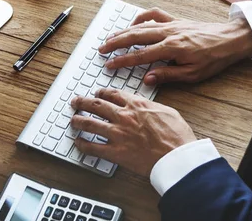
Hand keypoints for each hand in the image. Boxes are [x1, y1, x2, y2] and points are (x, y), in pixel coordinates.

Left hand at [70, 89, 196, 176]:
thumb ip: (151, 106)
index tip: (97, 94)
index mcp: (136, 105)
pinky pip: (94, 148)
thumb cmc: (177, 136)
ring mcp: (118, 134)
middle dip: (83, 102)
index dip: (101, 93)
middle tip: (76, 102)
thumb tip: (144, 104)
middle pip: (96, 105)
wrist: (178, 157)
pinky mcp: (116, 152)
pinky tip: (78, 143)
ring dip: (79, 121)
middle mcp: (124, 116)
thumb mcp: (167, 111)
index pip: (112, 94)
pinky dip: (83, 145)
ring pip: (90, 123)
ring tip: (73, 120)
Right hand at [99, 8, 251, 84]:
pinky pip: (154, 14)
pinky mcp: (176, 20)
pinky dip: (141, 17)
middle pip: (135, 36)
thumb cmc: (214, 59)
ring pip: (141, 26)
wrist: (231, 39)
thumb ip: (168, 75)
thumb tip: (147, 78)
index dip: (122, 60)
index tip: (109, 64)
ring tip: (110, 38)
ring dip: (124, 31)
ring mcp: (171, 24)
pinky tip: (134, 23)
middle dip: (116, 43)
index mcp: (172, 48)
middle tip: (101, 49)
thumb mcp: (193, 74)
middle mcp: (169, 33)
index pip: (140, 55)